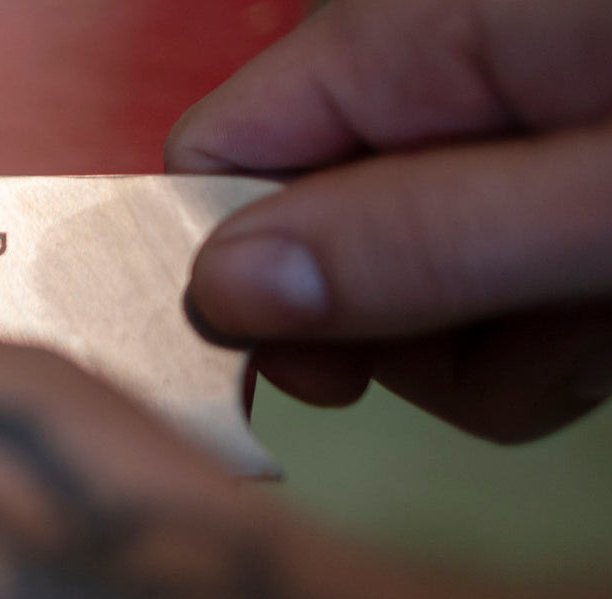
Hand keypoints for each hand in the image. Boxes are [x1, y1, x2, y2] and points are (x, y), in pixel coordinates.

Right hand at [169, 0, 611, 440]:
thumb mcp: (605, 198)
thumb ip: (421, 239)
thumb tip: (222, 290)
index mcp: (402, 31)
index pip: (212, 163)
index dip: (241, 285)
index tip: (337, 378)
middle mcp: (427, 76)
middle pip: (317, 258)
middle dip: (422, 335)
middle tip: (559, 320)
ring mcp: (494, 133)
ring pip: (416, 306)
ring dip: (516, 348)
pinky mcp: (544, 178)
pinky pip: (495, 302)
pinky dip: (565, 332)